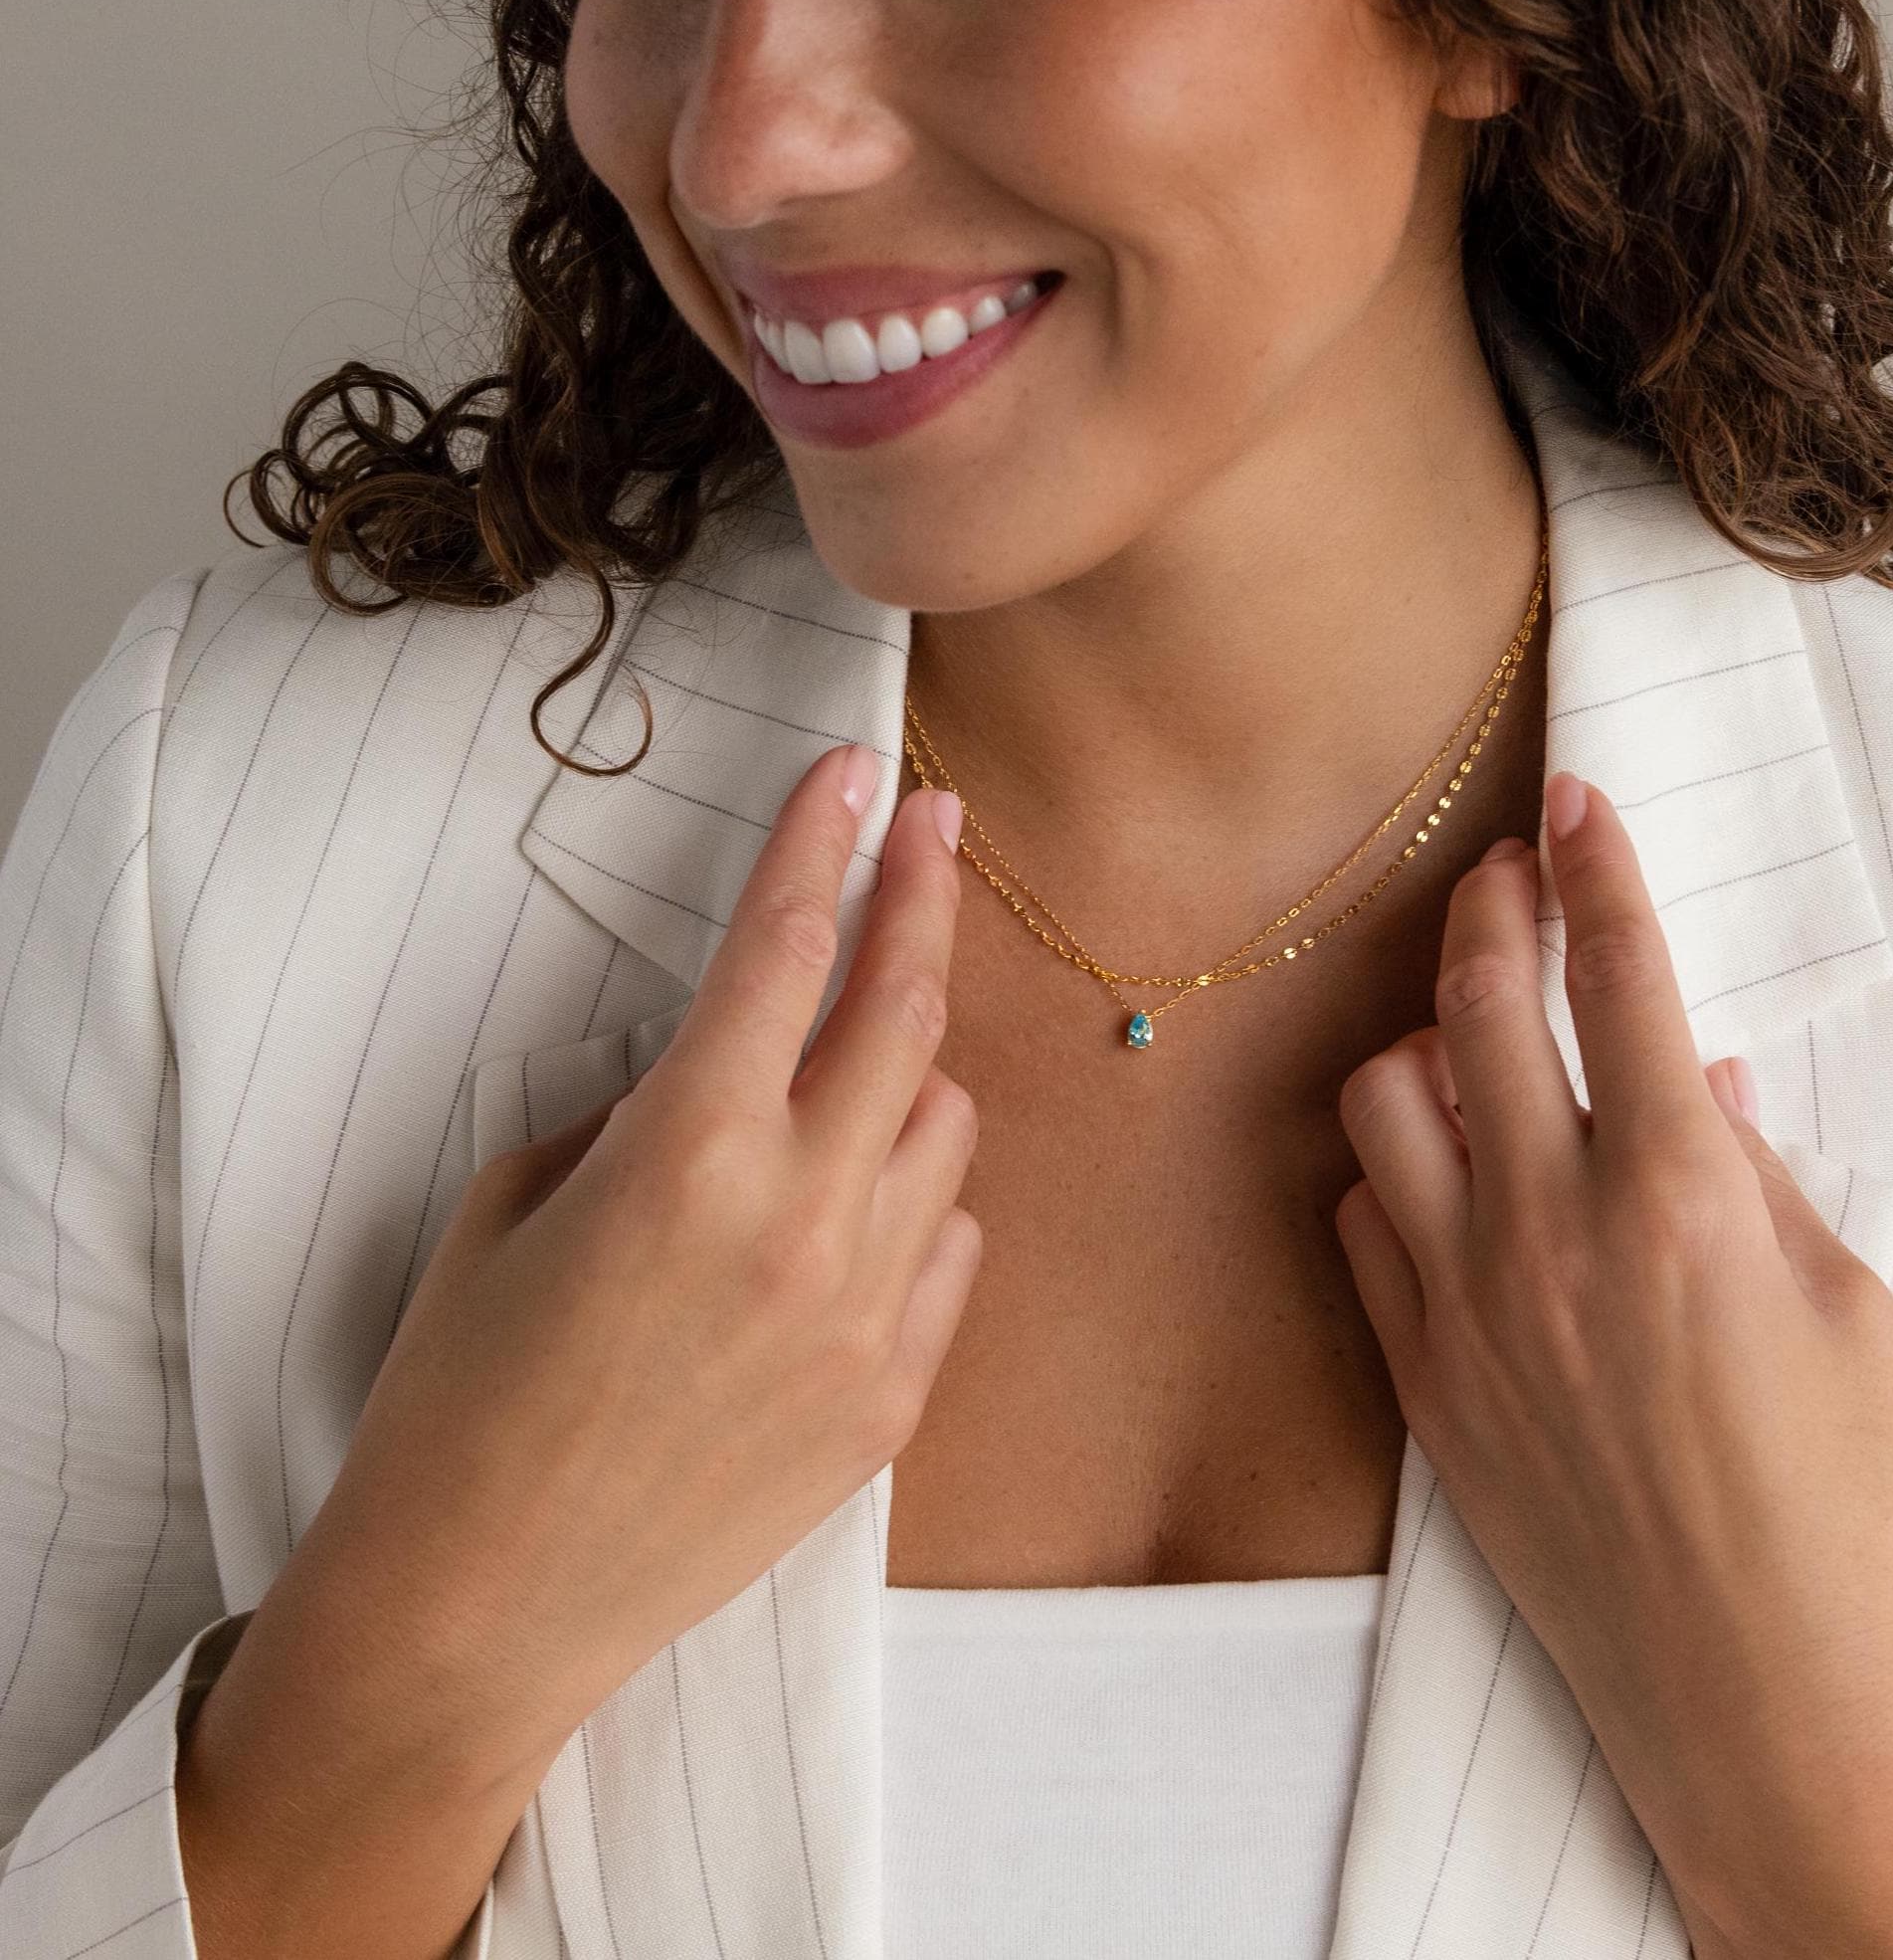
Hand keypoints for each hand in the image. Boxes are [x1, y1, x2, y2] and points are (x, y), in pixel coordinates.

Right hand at [257, 744, 982, 1766]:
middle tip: (934, 825)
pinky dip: (916, 1198)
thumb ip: (644, 1115)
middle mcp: (802, 1223)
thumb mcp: (516, 1207)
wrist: (481, 1609)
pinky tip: (855, 1205)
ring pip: (945, 1126)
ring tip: (851, 1061)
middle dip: (922, 896)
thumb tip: (725, 1065)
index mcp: (688, 1156)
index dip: (822, 840)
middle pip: (903, 1012)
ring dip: (910, 1069)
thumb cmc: (460, 1397)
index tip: (857, 767)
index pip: (785, 950)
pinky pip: (951, 1245)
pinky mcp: (893, 1401)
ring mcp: (865, 1317)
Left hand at [1332, 773, 1892, 1959]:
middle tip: (1508, 877)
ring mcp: (1465, 1306)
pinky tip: (1442, 1175)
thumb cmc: (1839, 1504)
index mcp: (1678, 1200)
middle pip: (1473, 1006)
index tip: (1573, 797)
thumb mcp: (1845, 1310)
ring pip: (1379, 1101)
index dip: (1596, 867)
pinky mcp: (1418, 1378)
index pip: (1618, 980)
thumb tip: (1689, 1071)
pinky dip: (1390, 1170)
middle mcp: (1550, 1233)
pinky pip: (1357, 1222)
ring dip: (1421, 1042)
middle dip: (1487, 907)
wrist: (1755, 1693)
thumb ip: (1755, 1171)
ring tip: (1472, 1044)